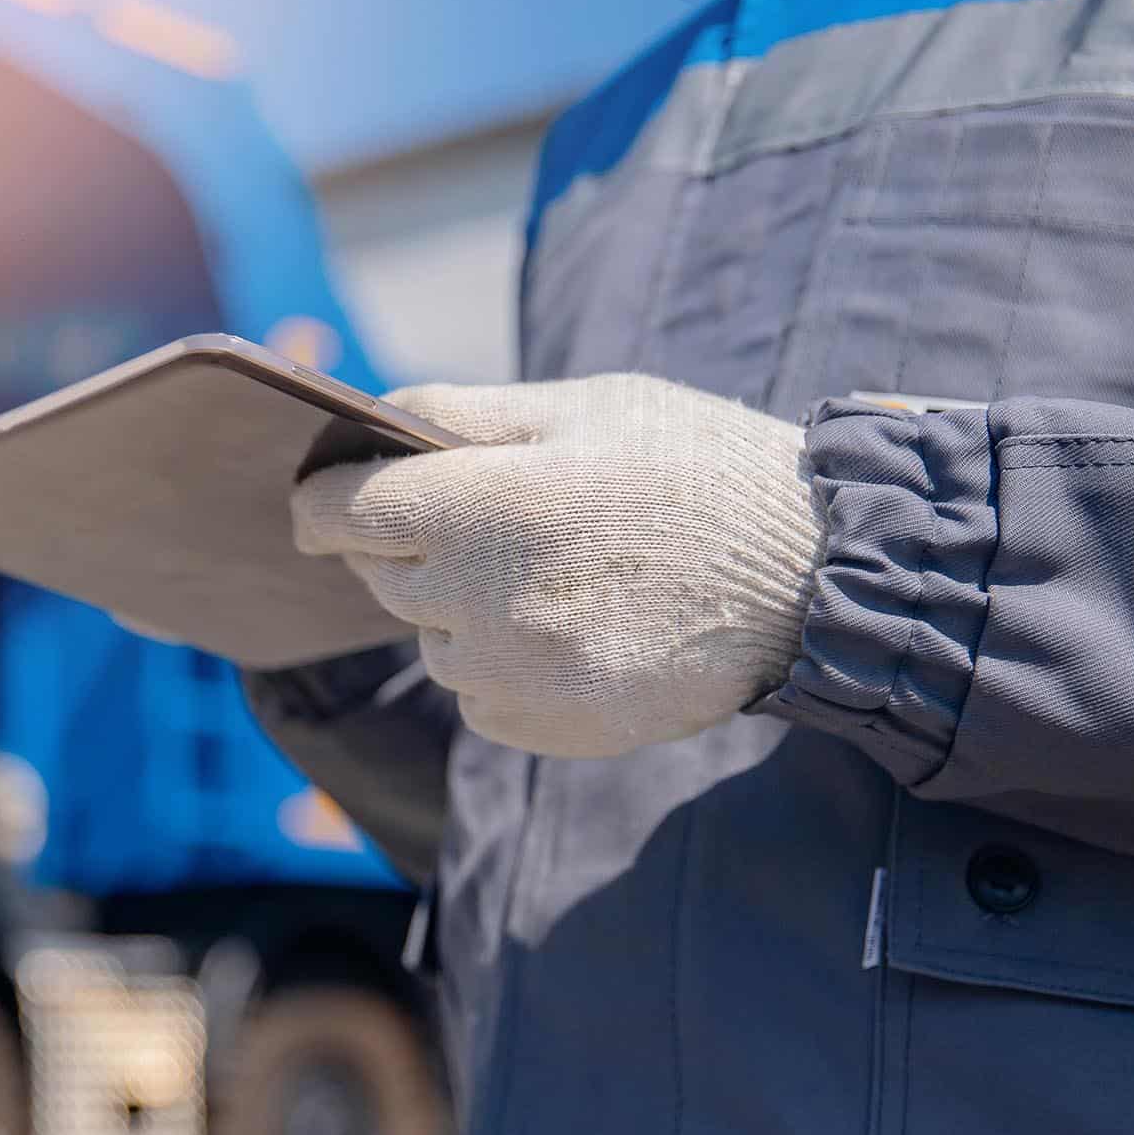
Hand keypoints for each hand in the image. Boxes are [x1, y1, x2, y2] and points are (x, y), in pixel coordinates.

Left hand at [291, 373, 823, 756]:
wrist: (809, 580)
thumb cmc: (693, 471)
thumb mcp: (583, 408)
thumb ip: (460, 413)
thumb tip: (366, 422)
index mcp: (481, 504)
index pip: (340, 512)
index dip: (324, 499)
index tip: (324, 500)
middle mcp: (478, 598)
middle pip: (381, 573)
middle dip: (409, 543)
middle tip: (490, 520)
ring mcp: (508, 673)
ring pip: (430, 637)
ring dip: (461, 609)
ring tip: (555, 575)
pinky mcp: (541, 727)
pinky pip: (476, 696)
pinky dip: (500, 667)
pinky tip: (573, 631)